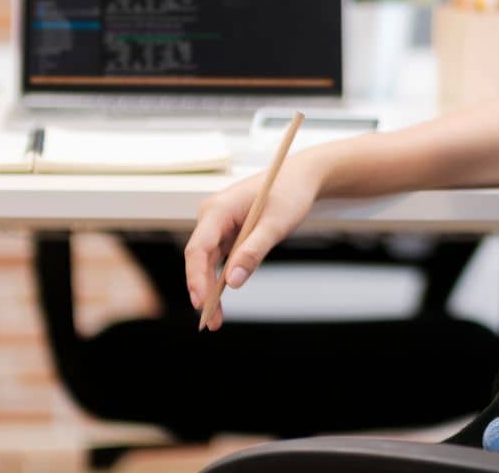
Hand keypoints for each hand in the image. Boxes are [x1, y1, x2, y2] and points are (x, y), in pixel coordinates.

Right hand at [184, 157, 324, 328]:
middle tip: (211, 321)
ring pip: (207, 261)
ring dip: (210, 289)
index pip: (197, 248)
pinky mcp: (226, 230)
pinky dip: (221, 278)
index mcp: (217, 208)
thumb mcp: (276, 224)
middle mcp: (211, 215)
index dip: (196, 277)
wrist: (302, 177)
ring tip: (216, 319)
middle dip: (202, 290)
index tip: (200, 302)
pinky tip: (221, 299)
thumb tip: (233, 282)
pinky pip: (218, 258)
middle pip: (198, 258)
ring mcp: (217, 223)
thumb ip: (253, 251)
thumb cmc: (289, 193)